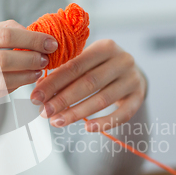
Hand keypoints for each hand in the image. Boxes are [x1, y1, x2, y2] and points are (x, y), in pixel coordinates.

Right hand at [0, 20, 58, 116]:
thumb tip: (29, 31)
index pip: (3, 35)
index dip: (31, 39)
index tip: (49, 42)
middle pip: (4, 60)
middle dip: (31, 59)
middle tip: (45, 59)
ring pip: (1, 82)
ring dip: (25, 77)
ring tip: (36, 72)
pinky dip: (12, 88)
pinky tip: (19, 82)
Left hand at [31, 39, 145, 131]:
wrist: (132, 73)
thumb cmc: (101, 68)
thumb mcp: (87, 62)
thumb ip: (66, 71)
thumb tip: (39, 88)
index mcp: (105, 47)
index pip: (75, 66)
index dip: (54, 82)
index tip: (36, 96)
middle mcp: (122, 60)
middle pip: (88, 83)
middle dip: (63, 100)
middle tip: (44, 112)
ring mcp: (132, 79)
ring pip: (102, 100)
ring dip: (77, 113)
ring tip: (57, 122)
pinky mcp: (139, 97)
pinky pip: (122, 114)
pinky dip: (104, 123)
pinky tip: (87, 128)